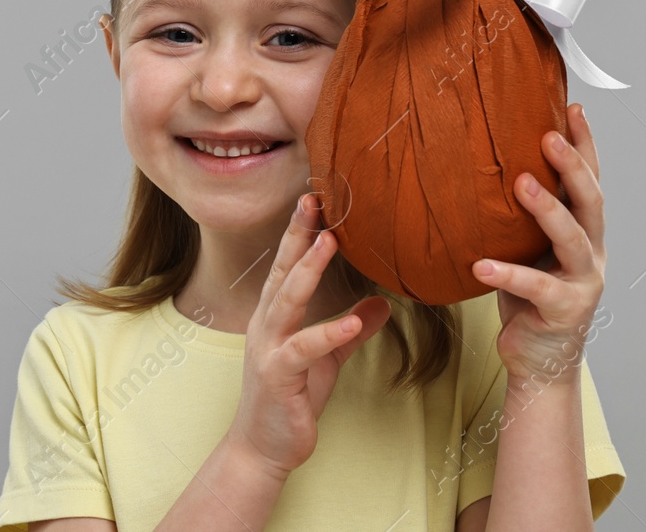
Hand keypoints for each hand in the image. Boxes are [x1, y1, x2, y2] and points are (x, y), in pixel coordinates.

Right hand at [226, 194, 392, 479]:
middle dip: (298, 233)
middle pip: (283, 269)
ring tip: (328, 241)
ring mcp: (268, 347)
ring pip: (288, 299)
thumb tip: (382, 302)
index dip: (301, 231)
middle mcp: (266, 323)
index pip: (288, 264)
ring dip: (307, 268)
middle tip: (314, 198)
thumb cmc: (292, 398)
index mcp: (276, 315)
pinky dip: (329, 333)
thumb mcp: (328, 358)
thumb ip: (351, 328)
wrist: (263, 448)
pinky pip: (304, 349)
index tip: (316, 197)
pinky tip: (351, 322)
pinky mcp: (278, 375)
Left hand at [472, 103, 605, 381]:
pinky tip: (481, 265)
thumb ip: (523, 215)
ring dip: (547, 209)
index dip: (585, 144)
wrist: (540, 360)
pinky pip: (536, 288)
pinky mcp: (563, 311)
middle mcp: (591, 252)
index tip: (573, 107)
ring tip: (520, 183)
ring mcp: (582, 283)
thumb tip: (490, 163)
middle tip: (548, 136)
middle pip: (590, 201)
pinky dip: (508, 274)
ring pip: (572, 239)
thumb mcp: (529, 248)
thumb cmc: (530, 298)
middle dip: (572, 165)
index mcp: (585, 232)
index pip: (590, 179)